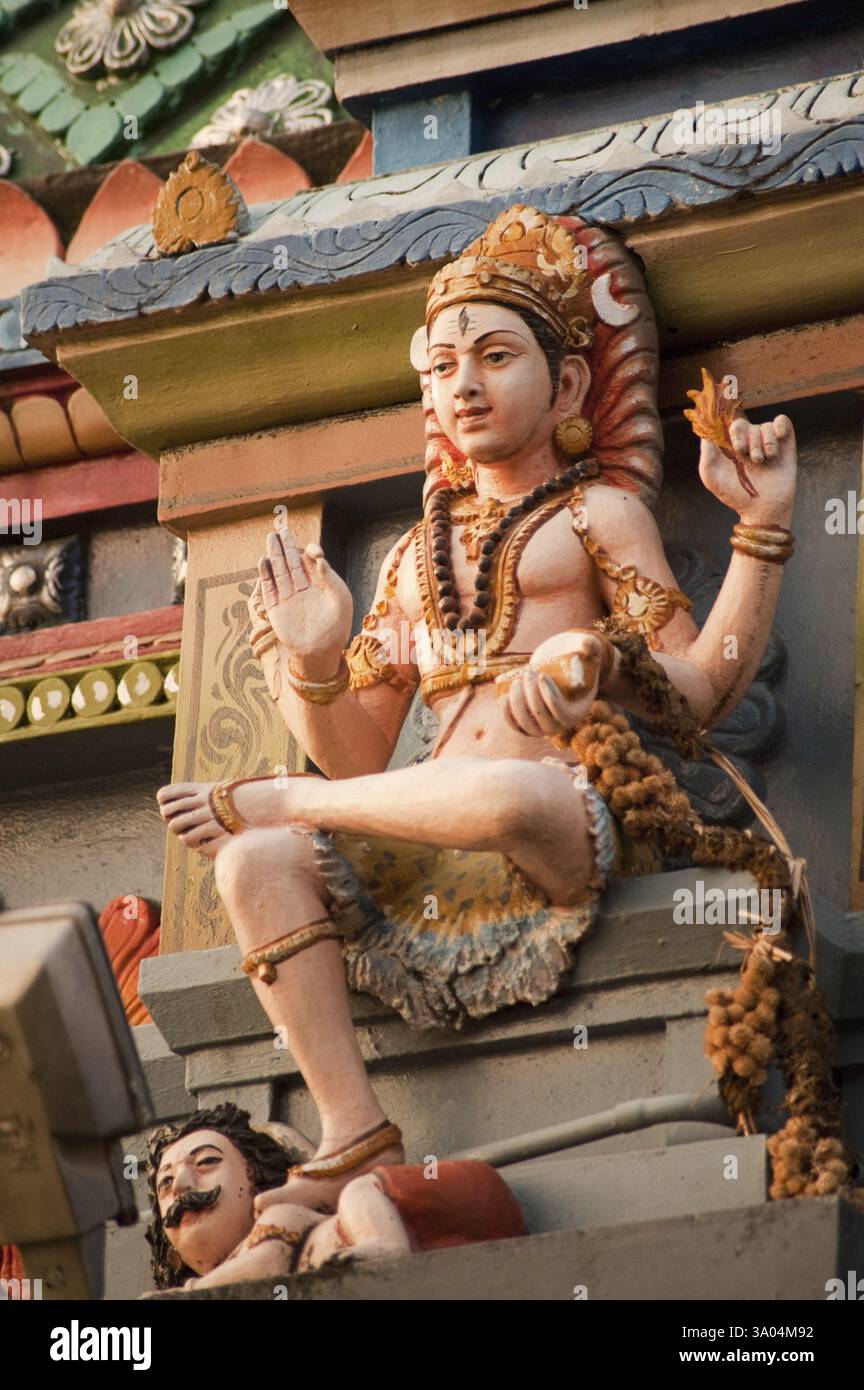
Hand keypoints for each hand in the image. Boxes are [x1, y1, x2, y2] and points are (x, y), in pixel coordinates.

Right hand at [258, 528, 351, 677]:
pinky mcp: (276, 609)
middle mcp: (302, 590)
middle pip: (292, 563)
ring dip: (275, 555)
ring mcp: (288, 598)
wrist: (321, 651)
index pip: (311, 563)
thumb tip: (318, 557)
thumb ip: (329, 577)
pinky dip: (266, 575)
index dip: (310, 552)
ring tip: (271, 538)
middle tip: (281, 530)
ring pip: (280, 572)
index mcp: (319, 586)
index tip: (312, 549)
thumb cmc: (337, 627)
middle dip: (287, 547)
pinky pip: (269, 588)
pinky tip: (264, 560)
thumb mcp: (341, 599)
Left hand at [496, 630, 610, 737]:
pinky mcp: (527, 727)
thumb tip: (586, 645)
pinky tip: (504, 698)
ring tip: (517, 681)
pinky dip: (507, 714)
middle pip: (541, 715)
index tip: (541, 675)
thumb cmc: (574, 662)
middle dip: (531, 693)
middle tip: (528, 672)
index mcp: (577, 713)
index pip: (561, 711)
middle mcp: (560, 726)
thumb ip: (591, 646)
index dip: (549, 695)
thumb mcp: (587, 654)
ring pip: (525, 721)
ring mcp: (542, 729)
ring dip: (517, 701)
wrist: (559, 675)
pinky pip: (515, 727)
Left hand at [699, 414, 795, 523]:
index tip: (738, 449)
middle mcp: (748, 441)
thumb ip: (707, 452)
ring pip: (765, 426)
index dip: (735, 432)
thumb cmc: (734, 494)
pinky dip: (781, 426)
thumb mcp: (711, 476)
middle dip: (750, 442)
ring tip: (765, 461)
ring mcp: (766, 442)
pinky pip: (783, 421)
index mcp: (731, 445)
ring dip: (765, 443)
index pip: (729, 424)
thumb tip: (705, 430)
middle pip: (746, 424)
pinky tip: (779, 437)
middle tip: (753, 460)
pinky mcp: (785, 444)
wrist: (761, 509)